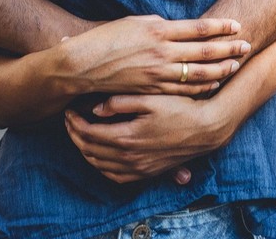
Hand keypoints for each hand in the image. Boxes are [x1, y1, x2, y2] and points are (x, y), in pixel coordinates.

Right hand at [58, 15, 248, 96]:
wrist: (82, 65)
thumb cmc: (106, 39)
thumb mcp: (135, 23)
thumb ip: (160, 26)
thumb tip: (181, 28)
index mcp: (158, 30)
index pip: (199, 28)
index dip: (221, 27)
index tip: (237, 24)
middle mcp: (162, 51)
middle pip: (205, 50)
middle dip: (229, 48)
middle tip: (247, 45)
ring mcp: (158, 73)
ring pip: (198, 72)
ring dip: (220, 68)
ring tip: (236, 65)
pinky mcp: (153, 90)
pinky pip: (184, 90)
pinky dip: (202, 87)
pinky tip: (213, 84)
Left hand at [64, 93, 235, 183]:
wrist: (206, 129)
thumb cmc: (180, 108)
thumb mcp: (149, 98)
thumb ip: (119, 102)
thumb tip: (95, 109)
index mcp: (127, 137)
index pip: (88, 133)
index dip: (74, 122)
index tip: (69, 110)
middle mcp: (129, 157)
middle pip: (89, 151)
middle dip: (74, 135)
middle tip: (69, 120)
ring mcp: (138, 168)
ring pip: (99, 165)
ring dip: (85, 150)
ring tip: (80, 134)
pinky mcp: (146, 173)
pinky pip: (114, 176)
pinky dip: (100, 166)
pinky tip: (100, 155)